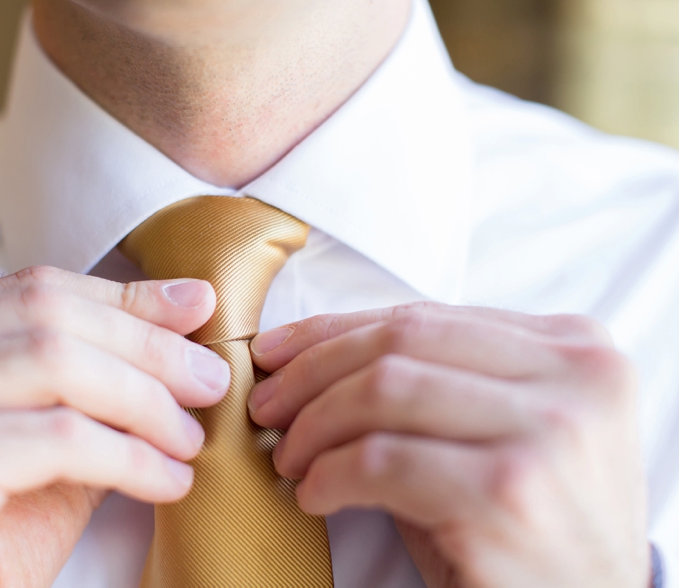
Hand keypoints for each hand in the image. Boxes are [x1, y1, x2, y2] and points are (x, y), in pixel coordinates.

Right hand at [0, 267, 229, 586]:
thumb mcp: (54, 436)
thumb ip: (105, 372)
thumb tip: (188, 302)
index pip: (33, 290)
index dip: (124, 299)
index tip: (198, 310)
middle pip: (47, 317)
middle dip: (147, 347)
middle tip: (210, 381)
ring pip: (57, 365)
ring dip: (146, 402)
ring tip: (190, 440)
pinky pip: (61, 437)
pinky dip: (132, 457)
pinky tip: (168, 482)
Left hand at [248, 303, 648, 587]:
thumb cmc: (529, 525)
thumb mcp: (494, 434)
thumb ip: (435, 381)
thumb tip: (311, 355)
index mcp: (572, 347)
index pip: (424, 316)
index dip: (333, 329)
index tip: (275, 351)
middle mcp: (572, 375)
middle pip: (400, 343)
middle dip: (312, 372)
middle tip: (268, 407)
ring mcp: (546, 429)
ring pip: (385, 390)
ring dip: (315, 425)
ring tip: (290, 457)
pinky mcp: (508, 489)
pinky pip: (382, 459)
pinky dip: (331, 474)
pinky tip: (316, 495)